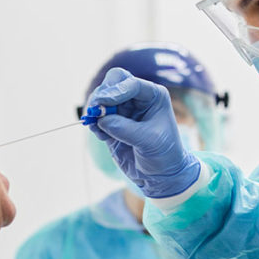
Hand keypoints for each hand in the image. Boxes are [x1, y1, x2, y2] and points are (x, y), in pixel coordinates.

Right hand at [85, 68, 199, 197]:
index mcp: (153, 96)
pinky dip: (95, 124)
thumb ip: (125, 128)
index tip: (103, 102)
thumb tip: (102, 120)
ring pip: (102, 99)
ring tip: (97, 127)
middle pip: (113, 82)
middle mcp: (137, 99)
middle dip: (102, 94)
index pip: (130, 83)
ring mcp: (123, 111)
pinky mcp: (112, 124)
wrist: (161, 175)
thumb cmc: (164, 154)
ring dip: (96, 110)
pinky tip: (102, 137)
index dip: (115, 91)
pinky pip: (97, 117)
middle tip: (95, 109)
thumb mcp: (149, 141)